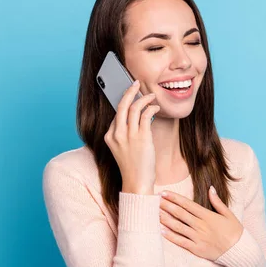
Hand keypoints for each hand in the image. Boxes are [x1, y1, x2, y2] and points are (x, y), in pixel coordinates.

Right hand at [104, 80, 160, 194]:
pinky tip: (156, 108)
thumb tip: (134, 118)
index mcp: (109, 137)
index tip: (132, 94)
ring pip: (135, 108)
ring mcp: (129, 136)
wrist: (137, 183)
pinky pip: (146, 115)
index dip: (125, 102)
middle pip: (122, 105)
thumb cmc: (132, 167)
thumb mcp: (123, 150)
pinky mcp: (142, 138)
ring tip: (151, 95)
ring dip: (144, 98)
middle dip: (130, 91)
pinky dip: (151, 108)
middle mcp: (117, 134)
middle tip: (136, 83)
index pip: (116, 114)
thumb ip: (124, 135)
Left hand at [159, 186, 243, 260]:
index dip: (174, 198)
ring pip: (178, 227)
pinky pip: (181, 242)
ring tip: (153, 213)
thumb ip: (217, 201)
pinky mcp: (197, 249)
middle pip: (179, 214)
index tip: (163, 193)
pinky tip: (161, 231)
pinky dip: (170, 236)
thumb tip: (210, 188)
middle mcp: (201, 225)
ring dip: (165, 219)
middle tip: (153, 200)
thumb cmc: (235, 231)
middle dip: (166, 206)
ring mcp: (198, 237)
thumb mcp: (228, 214)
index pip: (187, 204)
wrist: (239, 251)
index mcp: (207, 215)